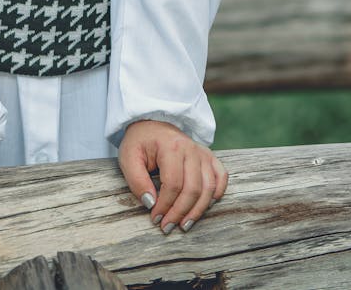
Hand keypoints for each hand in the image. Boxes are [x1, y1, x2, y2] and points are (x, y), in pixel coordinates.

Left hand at [118, 120, 227, 234]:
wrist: (152, 122)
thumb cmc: (140, 142)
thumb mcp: (128, 157)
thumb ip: (137, 181)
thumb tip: (151, 204)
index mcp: (170, 146)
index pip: (172, 184)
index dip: (165, 206)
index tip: (155, 218)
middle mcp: (190, 148)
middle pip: (192, 189)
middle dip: (180, 212)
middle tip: (167, 227)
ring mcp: (202, 152)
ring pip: (208, 187)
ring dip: (198, 210)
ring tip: (184, 225)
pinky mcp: (208, 156)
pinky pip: (221, 176)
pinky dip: (217, 192)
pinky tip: (206, 205)